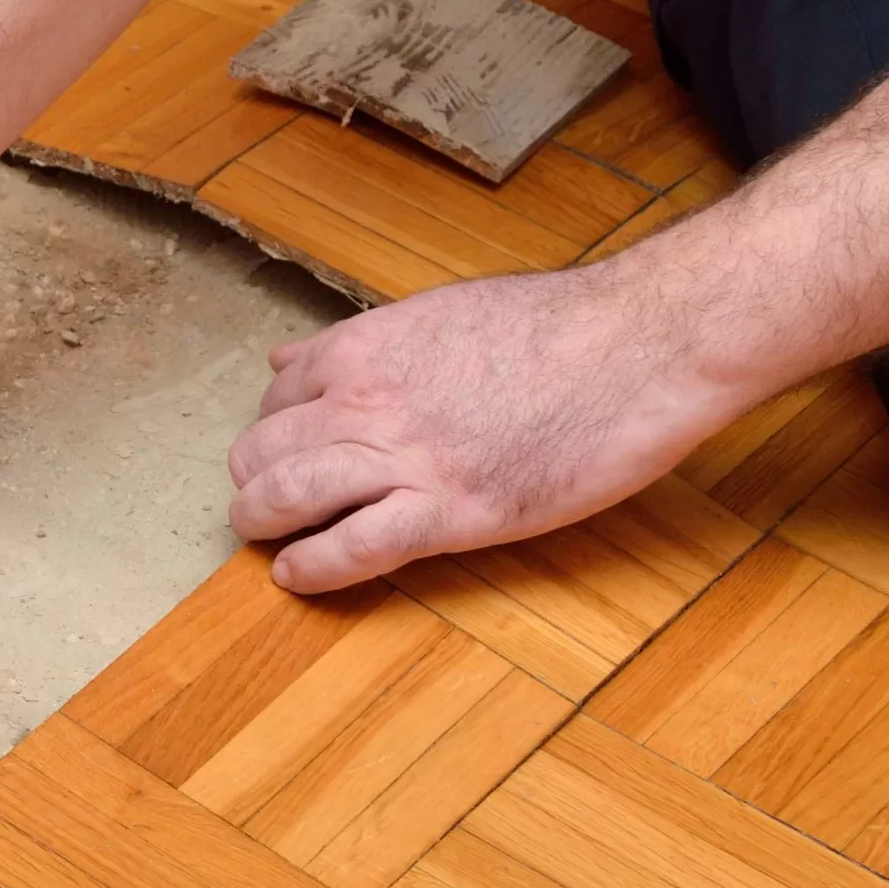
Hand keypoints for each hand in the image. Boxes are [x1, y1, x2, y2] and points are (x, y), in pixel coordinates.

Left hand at [227, 260, 742, 590]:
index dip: (273, 431)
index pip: (276, 398)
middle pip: (264, 453)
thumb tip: (287, 362)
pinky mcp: (450, 513)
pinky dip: (311, 568)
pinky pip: (351, 549)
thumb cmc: (553, 325)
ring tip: (267, 541)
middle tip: (262, 506)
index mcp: (364, 348)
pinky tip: (297, 576)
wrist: (634, 345)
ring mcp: (405, 458)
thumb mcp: (438, 311)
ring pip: (287, 500)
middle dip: (253, 484)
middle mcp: (366, 401)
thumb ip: (359, 343)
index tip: (283, 453)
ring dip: (262, 526)